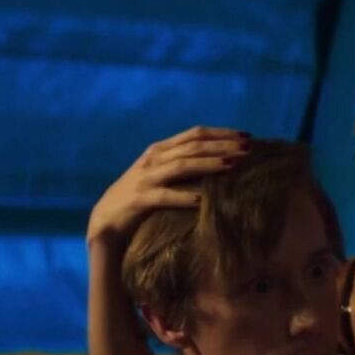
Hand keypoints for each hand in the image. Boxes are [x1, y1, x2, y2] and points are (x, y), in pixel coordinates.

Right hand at [86, 126, 249, 249]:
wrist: (105, 222)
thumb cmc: (140, 200)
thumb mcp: (159, 175)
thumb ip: (181, 164)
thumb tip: (220, 162)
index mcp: (160, 149)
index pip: (195, 133)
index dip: (222, 133)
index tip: (247, 136)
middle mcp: (153, 159)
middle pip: (193, 146)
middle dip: (223, 145)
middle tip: (249, 148)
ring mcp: (146, 178)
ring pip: (182, 165)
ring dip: (209, 164)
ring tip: (233, 164)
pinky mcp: (140, 200)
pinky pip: (165, 196)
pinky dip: (184, 197)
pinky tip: (202, 200)